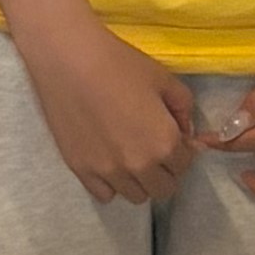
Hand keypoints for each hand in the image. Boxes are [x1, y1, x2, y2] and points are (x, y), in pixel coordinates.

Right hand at [12, 9, 204, 208]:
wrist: (68, 59)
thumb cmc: (119, 63)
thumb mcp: (163, 79)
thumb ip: (184, 109)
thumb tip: (186, 132)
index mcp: (164, 143)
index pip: (185, 164)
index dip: (182, 149)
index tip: (171, 135)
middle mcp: (139, 166)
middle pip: (164, 188)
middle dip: (165, 170)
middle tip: (152, 146)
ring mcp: (107, 172)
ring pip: (135, 195)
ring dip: (139, 180)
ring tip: (129, 154)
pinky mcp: (80, 170)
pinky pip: (104, 195)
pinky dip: (111, 183)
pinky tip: (107, 160)